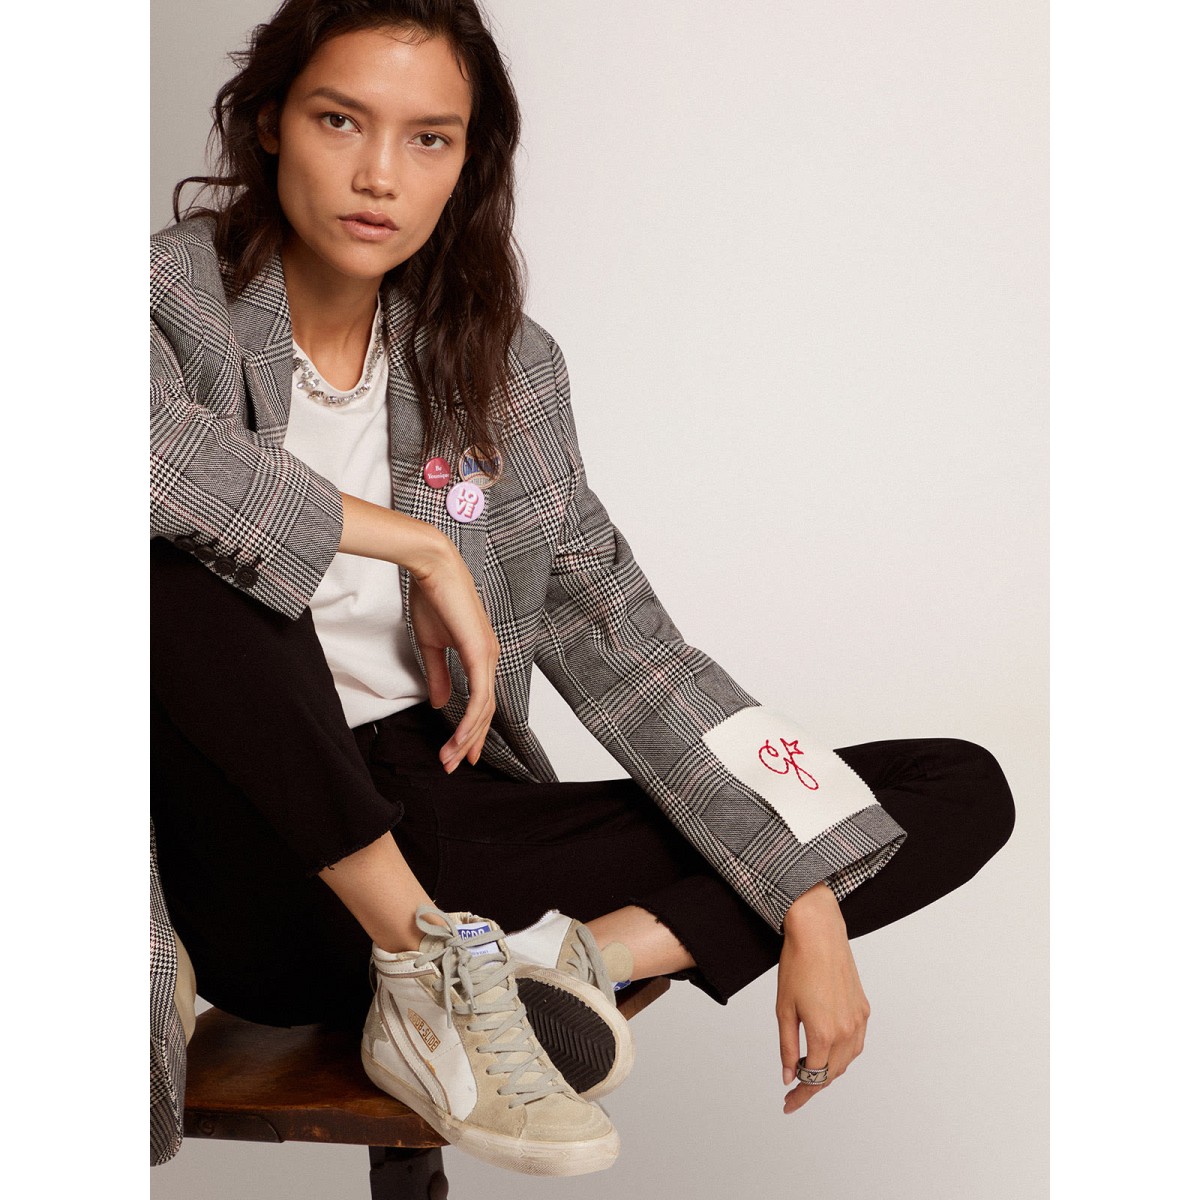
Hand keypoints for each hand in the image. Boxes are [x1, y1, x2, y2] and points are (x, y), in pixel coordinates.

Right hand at [407, 541, 498, 772]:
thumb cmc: (431, 599)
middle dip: (470, 741)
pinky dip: (469, 721)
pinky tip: (458, 738)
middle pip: (486, 711)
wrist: (432, 568)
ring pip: (484, 709)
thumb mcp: (432, 645)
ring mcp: (488, 656)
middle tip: (454, 765)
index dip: (472, 728)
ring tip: (449, 760)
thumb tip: (440, 703)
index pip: (482, 701)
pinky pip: (479, 697)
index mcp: (481, 654)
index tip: (460, 751)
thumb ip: (439, 675)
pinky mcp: (480, 653)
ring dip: (466, 738)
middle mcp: (490, 657)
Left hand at [776, 883, 869, 1113]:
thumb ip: (786, 1046)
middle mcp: (846, 1031)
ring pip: (847, 1061)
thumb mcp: (783, 1009)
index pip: (812, 1077)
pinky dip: (842, 1053)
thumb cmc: (797, 966)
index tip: (788, 1103)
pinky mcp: (864, 1008)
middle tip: (794, 1091)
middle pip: (832, 1073)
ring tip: (808, 1070)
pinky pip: (856, 1042)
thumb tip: (788, 1075)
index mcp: (823, 1033)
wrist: (818, 933)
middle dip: (813, 1085)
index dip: (799, 1094)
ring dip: (829, 1070)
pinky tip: (828, 1050)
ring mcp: (858, 1020)